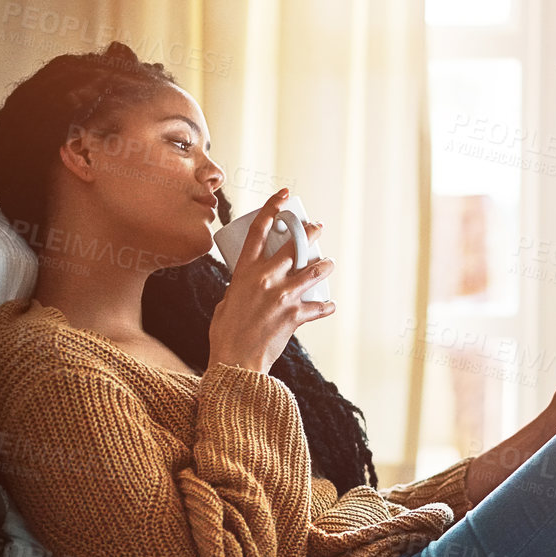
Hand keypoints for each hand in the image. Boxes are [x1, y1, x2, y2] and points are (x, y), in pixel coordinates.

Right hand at [207, 188, 336, 372]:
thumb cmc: (225, 333)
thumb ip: (241, 287)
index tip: (284, 195)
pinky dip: (325, 307)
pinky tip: (329, 305)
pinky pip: (318, 307)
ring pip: (313, 270)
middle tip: (318, 227)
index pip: (258, 229)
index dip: (273, 207)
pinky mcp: (294, 315)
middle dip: (310, 232)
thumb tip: (251, 284)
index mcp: (244, 271)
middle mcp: (265, 278)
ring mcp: (282, 295)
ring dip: (325, 265)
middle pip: (294, 245)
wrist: (234, 361)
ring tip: (329, 263)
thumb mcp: (227, 301)